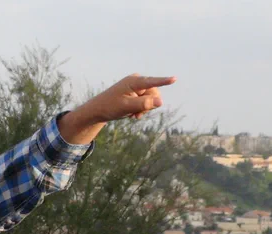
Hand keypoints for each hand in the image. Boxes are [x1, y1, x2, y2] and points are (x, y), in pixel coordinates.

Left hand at [59, 74, 176, 144]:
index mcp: (134, 82)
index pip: (152, 82)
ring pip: (151, 99)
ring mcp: (136, 87)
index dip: (164, 81)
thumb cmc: (110, 107)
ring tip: (133, 115)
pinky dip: (141, 109)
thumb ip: (144, 104)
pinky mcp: (136, 93)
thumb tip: (160, 101)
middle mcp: (137, 81)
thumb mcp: (127, 107)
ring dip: (144, 109)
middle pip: (154, 94)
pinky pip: (146, 101)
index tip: (174, 79)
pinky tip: (132, 114)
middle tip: (137, 115)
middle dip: (148, 105)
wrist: (97, 110)